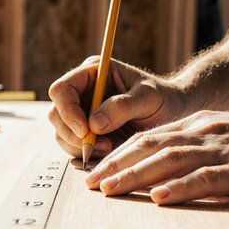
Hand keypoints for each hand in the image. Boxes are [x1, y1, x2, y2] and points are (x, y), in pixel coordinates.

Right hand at [48, 56, 185, 157]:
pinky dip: (86, 155)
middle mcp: (81, 92)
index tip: (85, 130)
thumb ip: (122, 107)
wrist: (172, 114)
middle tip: (102, 145)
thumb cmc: (163, 99)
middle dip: (73, 134)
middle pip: (56, 114)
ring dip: (80, 146)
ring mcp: (81, 113)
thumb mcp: (148, 97)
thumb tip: (93, 124)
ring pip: (61, 133)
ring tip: (110, 148)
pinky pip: (72, 147)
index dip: (68, 111)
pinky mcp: (86, 133)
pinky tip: (109, 152)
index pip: (62, 89)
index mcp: (91, 73)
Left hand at [85, 109, 228, 206]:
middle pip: (151, 147)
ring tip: (110, 190)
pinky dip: (181, 188)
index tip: (96, 172)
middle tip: (90, 183)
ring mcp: (223, 149)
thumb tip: (162, 174)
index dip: (120, 154)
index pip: (149, 138)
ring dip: (136, 176)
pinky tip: (160, 198)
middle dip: (117, 165)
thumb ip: (195, 151)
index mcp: (198, 126)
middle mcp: (204, 133)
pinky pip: (207, 178)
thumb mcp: (224, 139)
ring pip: (170, 160)